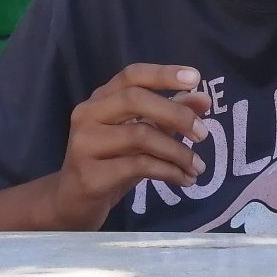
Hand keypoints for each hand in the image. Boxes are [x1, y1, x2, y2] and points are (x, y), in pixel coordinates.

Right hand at [50, 63, 211, 228]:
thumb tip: (204, 99)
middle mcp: (87, 115)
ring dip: (177, 152)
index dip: (163, 74)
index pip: (132, 75)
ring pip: (139, 136)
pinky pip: (138, 166)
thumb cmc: (110, 163)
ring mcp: (85, 144)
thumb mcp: (141, 136)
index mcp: (100, 100)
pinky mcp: (90, 174)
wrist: (73, 203)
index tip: (196, 78)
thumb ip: (169, 116)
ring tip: (198, 167)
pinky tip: (184, 179)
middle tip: (203, 134)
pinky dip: (169, 171)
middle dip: (175, 114)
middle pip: (135, 100)